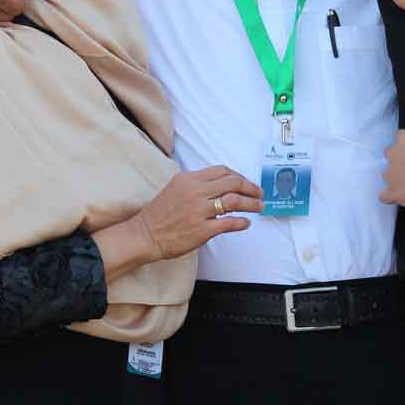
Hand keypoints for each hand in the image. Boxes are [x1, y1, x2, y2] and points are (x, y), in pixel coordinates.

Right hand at [134, 166, 264, 260]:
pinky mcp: (202, 229)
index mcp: (189, 179)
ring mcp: (199, 210)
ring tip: (259, 206)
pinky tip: (246, 223)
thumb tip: (222, 185)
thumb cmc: (161, 214)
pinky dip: (241, 222)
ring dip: (251, 203)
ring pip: (234, 201)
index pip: (222, 171)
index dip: (239, 176)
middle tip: (259, 193)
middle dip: (251, 188)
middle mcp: (195, 191)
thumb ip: (198, 184)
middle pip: (232, 183)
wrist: (145, 234)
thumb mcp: (176, 188)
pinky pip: (229, 223)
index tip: (246, 183)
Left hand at [380, 131, 404, 212]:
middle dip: (399, 159)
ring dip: (396, 178)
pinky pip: (385, 195)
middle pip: (391, 153)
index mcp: (404, 139)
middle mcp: (392, 154)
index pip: (402, 136)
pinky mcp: (391, 192)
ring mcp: (389, 174)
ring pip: (388, 174)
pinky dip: (391, 196)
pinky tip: (399, 197)